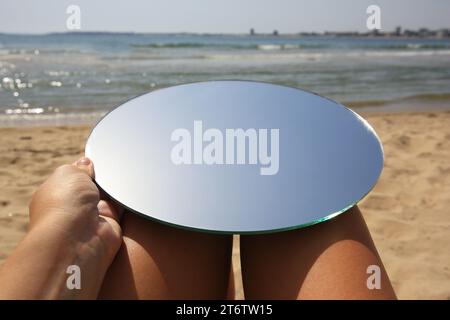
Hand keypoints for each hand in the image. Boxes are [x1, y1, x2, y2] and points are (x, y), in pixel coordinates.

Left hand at [0, 157, 122, 298]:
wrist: (77, 238)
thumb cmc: (64, 204)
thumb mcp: (69, 173)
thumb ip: (80, 167)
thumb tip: (86, 163)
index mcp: (55, 194)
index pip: (72, 177)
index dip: (83, 167)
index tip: (94, 159)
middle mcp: (72, 208)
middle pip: (91, 186)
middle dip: (100, 178)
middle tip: (109, 167)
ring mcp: (91, 217)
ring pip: (107, 196)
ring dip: (112, 188)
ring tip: (119, 176)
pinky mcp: (110, 224)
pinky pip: (121, 206)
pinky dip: (125, 199)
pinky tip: (127, 189)